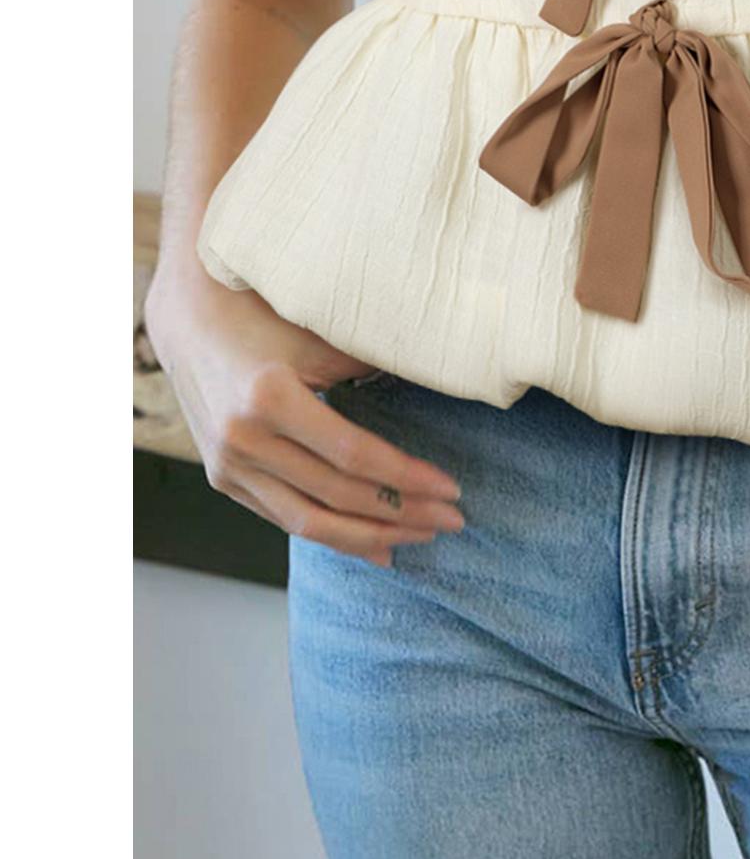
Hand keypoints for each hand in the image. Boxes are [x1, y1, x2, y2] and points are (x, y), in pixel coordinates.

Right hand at [144, 266, 465, 565]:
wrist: (189, 317)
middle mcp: (244, 440)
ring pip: (309, 522)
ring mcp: (228, 467)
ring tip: (421, 537)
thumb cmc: (265, 314)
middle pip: (336, 496)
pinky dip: (333, 535)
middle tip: (452, 519)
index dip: (405, 477)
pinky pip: (285, 520)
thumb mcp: (318, 331)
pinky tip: (374, 545)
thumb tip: (441, 380)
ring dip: (371, 536)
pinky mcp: (224, 480)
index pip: (353, 455)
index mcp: (270, 397)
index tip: (450, 488)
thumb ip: (370, 362)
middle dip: (400, 513)